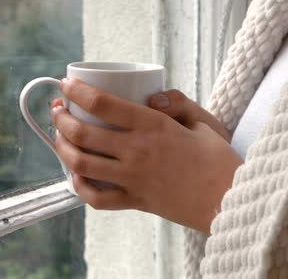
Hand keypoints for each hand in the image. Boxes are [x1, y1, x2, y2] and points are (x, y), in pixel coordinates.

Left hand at [51, 79, 242, 233]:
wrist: (229, 200)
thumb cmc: (220, 160)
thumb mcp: (205, 121)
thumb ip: (179, 102)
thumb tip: (152, 97)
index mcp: (154, 127)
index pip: (103, 104)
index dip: (78, 92)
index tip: (67, 86)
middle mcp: (137, 152)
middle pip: (84, 133)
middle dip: (62, 119)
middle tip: (58, 110)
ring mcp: (133, 179)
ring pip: (82, 164)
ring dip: (62, 148)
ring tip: (59, 137)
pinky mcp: (136, 202)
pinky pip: (97, 199)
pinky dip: (80, 187)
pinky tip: (75, 175)